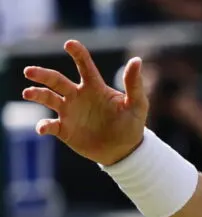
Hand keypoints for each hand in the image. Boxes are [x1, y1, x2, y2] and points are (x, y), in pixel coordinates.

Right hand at [22, 40, 147, 165]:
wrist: (124, 150)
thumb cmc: (132, 124)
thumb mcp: (137, 105)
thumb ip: (134, 84)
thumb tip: (137, 60)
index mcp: (94, 87)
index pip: (84, 66)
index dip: (77, 54)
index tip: (69, 44)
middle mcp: (77, 96)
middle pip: (56, 80)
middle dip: (43, 74)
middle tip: (29, 71)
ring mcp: (69, 112)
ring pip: (48, 98)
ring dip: (37, 94)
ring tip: (28, 93)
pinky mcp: (64, 129)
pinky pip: (50, 125)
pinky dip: (43, 125)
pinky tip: (42, 128)